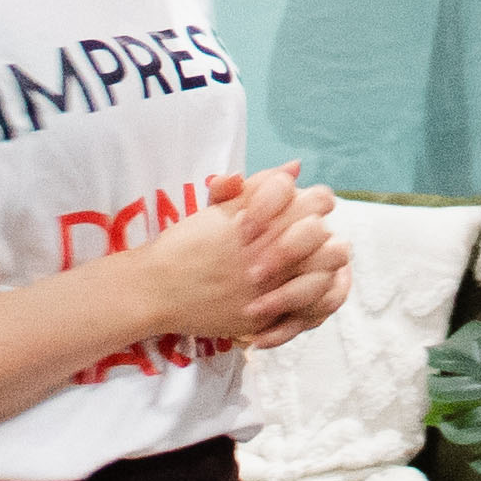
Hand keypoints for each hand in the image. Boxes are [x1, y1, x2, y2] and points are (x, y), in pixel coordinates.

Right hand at [137, 163, 348, 353]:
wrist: (156, 290)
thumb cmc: (184, 245)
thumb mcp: (218, 208)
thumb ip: (258, 186)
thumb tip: (295, 167)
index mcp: (255, 219)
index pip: (311, 199)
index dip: (313, 199)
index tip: (303, 207)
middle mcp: (264, 249)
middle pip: (319, 230)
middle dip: (319, 227)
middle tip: (310, 232)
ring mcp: (267, 284)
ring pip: (324, 266)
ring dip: (324, 259)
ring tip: (312, 259)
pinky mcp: (266, 313)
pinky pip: (310, 303)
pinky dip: (316, 292)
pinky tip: (306, 285)